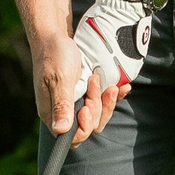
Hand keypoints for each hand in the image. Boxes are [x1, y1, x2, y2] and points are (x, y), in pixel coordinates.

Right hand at [32, 24, 127, 145]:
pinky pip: (103, 102)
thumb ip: (62, 104)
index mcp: (52, 113)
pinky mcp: (85, 94)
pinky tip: (121, 87)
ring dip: (105, 101)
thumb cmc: (54, 55)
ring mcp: (75, 103)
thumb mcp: (60, 79)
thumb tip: (60, 130)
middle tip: (94, 84)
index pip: (72, 137)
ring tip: (105, 83)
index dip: (84, 127)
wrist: (55, 36)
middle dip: (97, 108)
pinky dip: (113, 96)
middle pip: (89, 126)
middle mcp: (64, 112)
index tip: (87, 108)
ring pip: (98, 115)